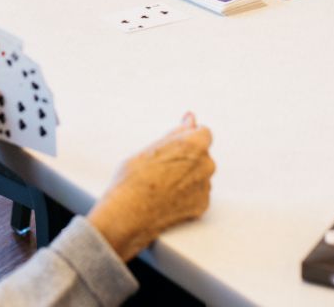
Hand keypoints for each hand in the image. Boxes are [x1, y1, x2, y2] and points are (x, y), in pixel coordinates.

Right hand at [88, 113, 214, 261]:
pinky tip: (167, 196)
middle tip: (162, 165)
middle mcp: (205, 166)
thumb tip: (190, 119)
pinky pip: (198, 193)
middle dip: (188, 157)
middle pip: (202, 154)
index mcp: (193, 145)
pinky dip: (187, 193)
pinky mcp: (202, 206)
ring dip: (188, 175)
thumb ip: (176, 133)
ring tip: (161, 183)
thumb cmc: (134, 177)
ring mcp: (205, 188)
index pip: (203, 133)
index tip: (175, 144)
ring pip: (200, 174)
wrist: (128, 214)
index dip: (187, 137)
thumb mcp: (151, 148)